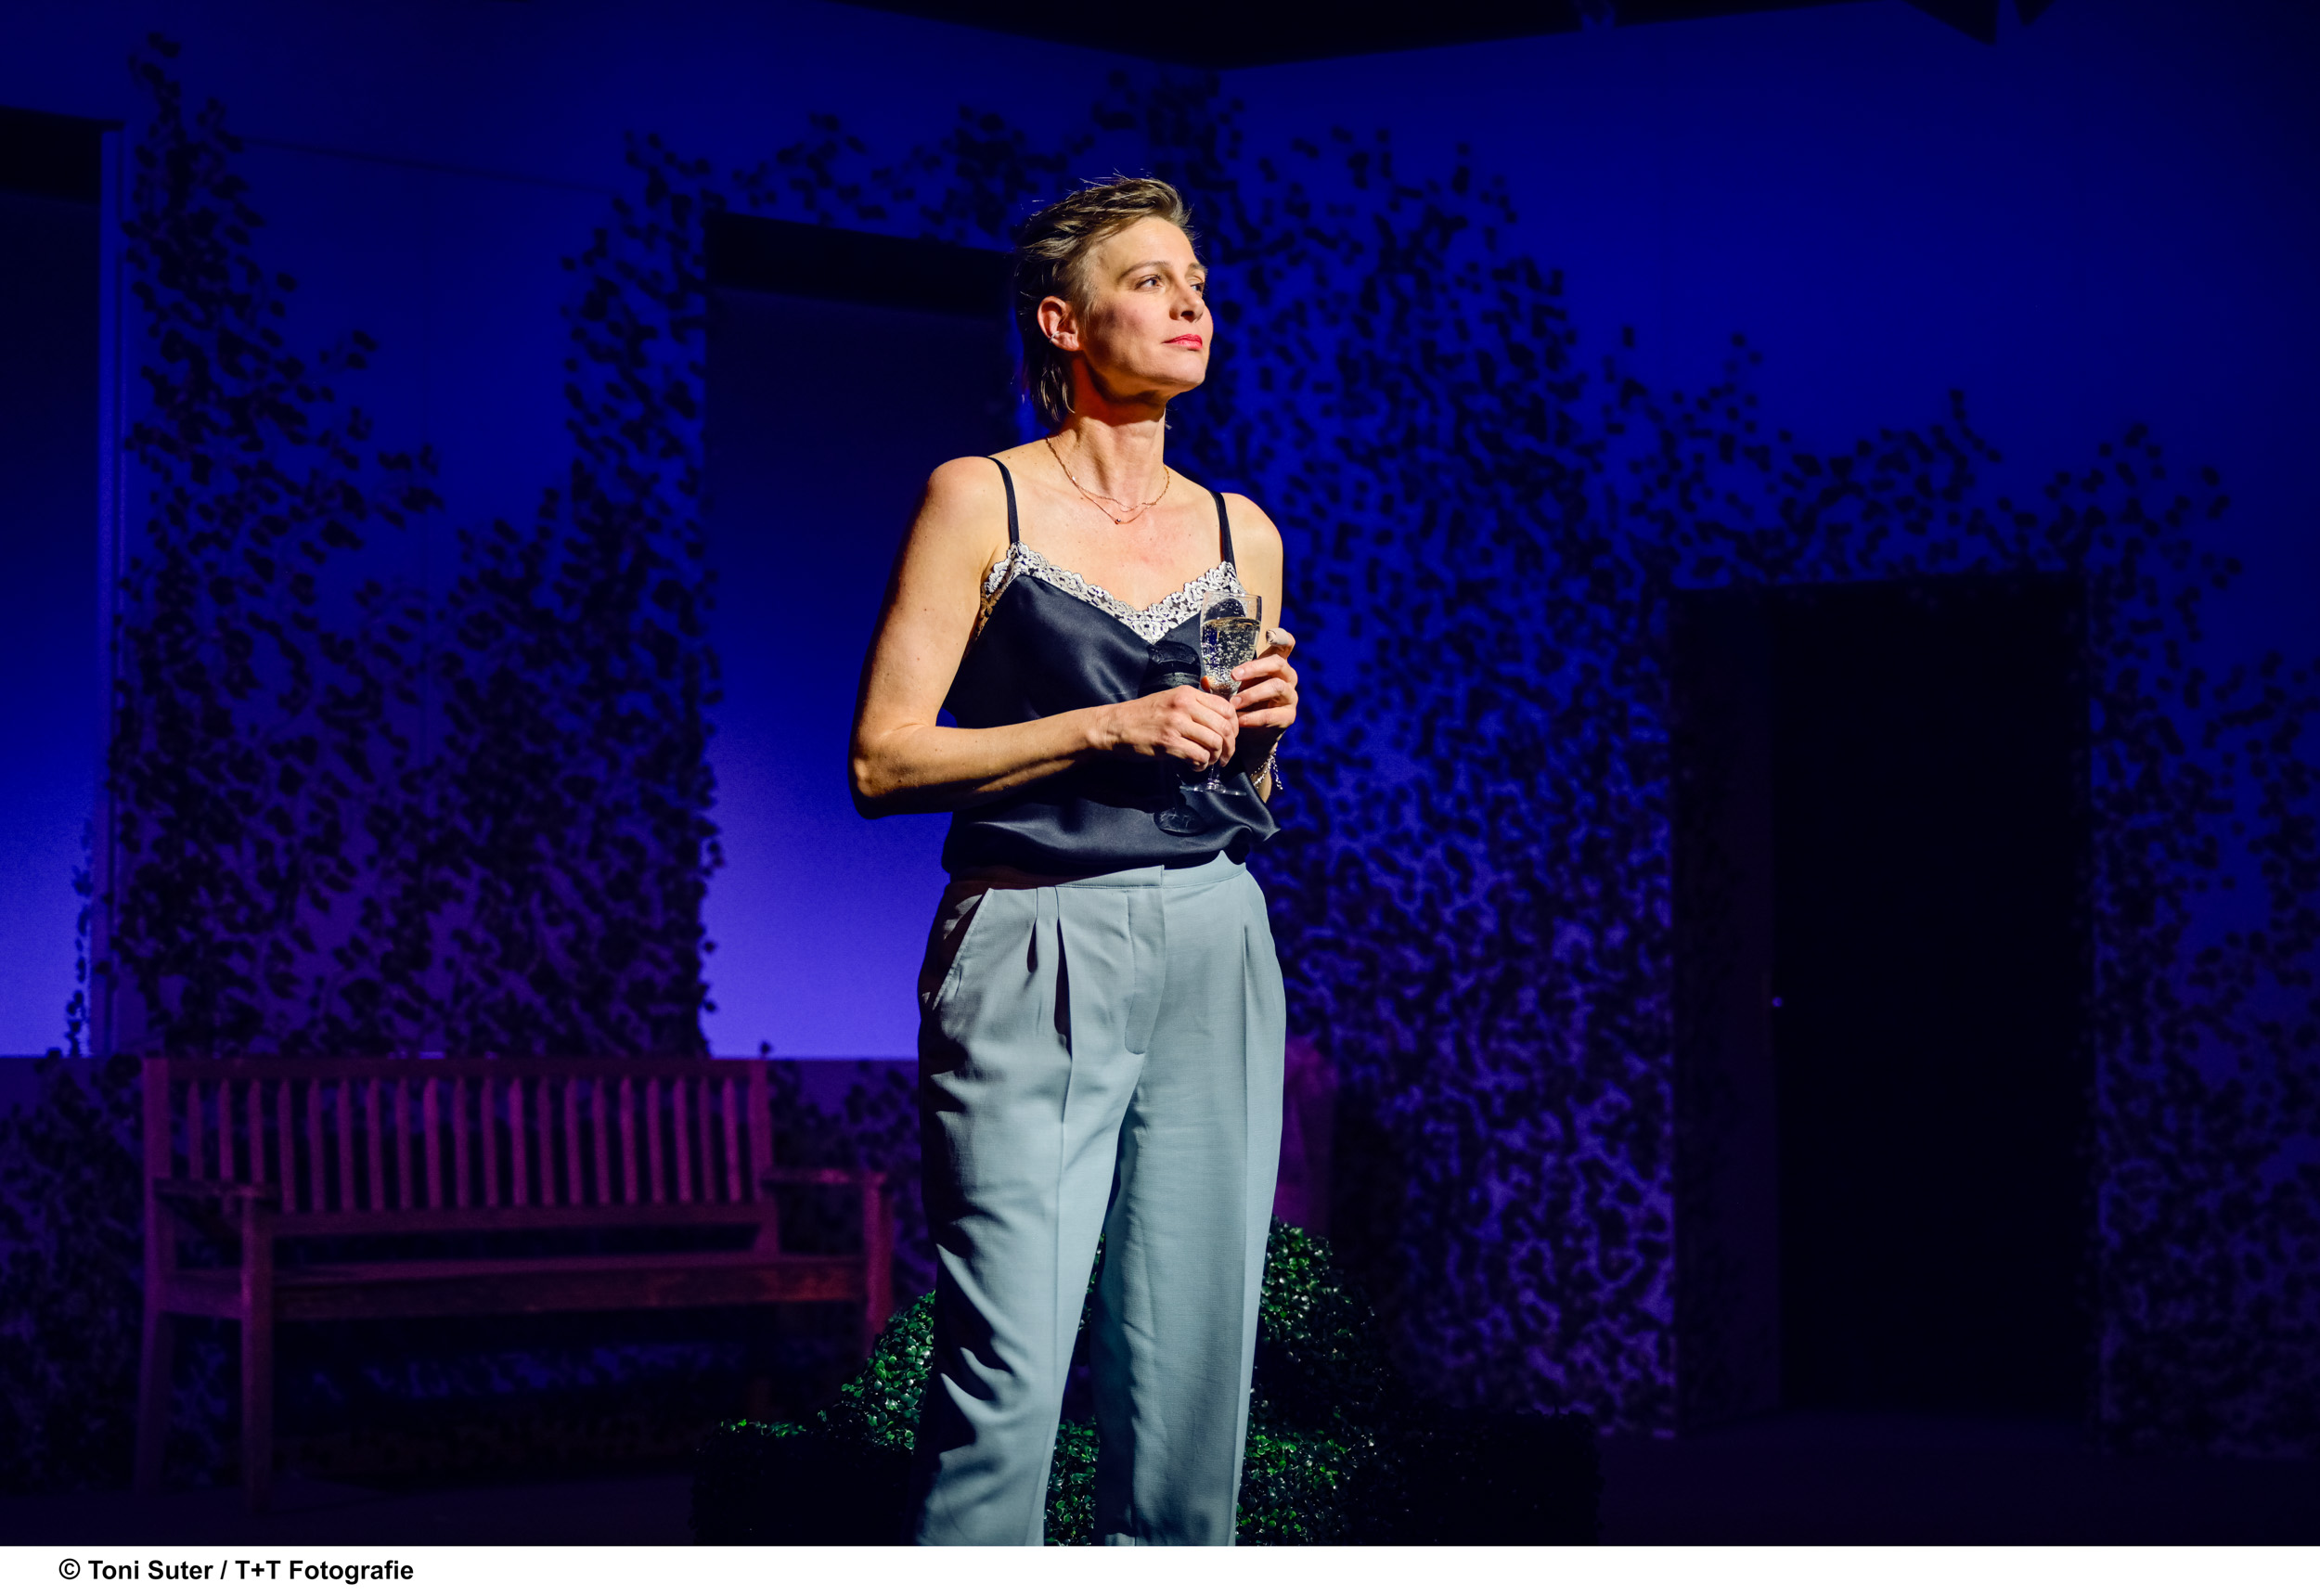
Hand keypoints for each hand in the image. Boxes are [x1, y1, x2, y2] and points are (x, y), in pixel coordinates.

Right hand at [1096, 685, 1239, 771]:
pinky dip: (1201, 765)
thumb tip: (1220, 719)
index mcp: (1187, 693)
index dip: (1234, 726)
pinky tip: (1194, 765)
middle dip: (1229, 746)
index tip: (1230, 738)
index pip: (1226, 707)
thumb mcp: (1170, 699)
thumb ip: (1194, 705)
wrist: (1114, 726)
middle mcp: (1184, 705)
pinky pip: (1199, 756)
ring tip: (1207, 761)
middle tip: (1224, 757)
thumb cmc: (1142, 715)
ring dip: (1215, 757)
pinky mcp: (1168, 743)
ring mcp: (1176, 724)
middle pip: (1224, 727)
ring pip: (1214, 743)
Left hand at [1220, 627, 1298, 737]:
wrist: (1252, 737)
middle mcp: (1287, 677)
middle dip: (1255, 668)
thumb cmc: (1243, 705)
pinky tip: (1240, 720)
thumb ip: (1221, 684)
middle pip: (1278, 664)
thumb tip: (1206, 680)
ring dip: (1252, 694)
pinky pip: (1273, 714)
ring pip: (1276, 687)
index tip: (1269, 635)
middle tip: (1234, 676)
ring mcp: (1290, 696)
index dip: (1281, 637)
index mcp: (1274, 665)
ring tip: (1233, 704)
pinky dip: (1254, 717)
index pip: (1285, 645)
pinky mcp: (1288, 716)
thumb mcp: (1232, 690)